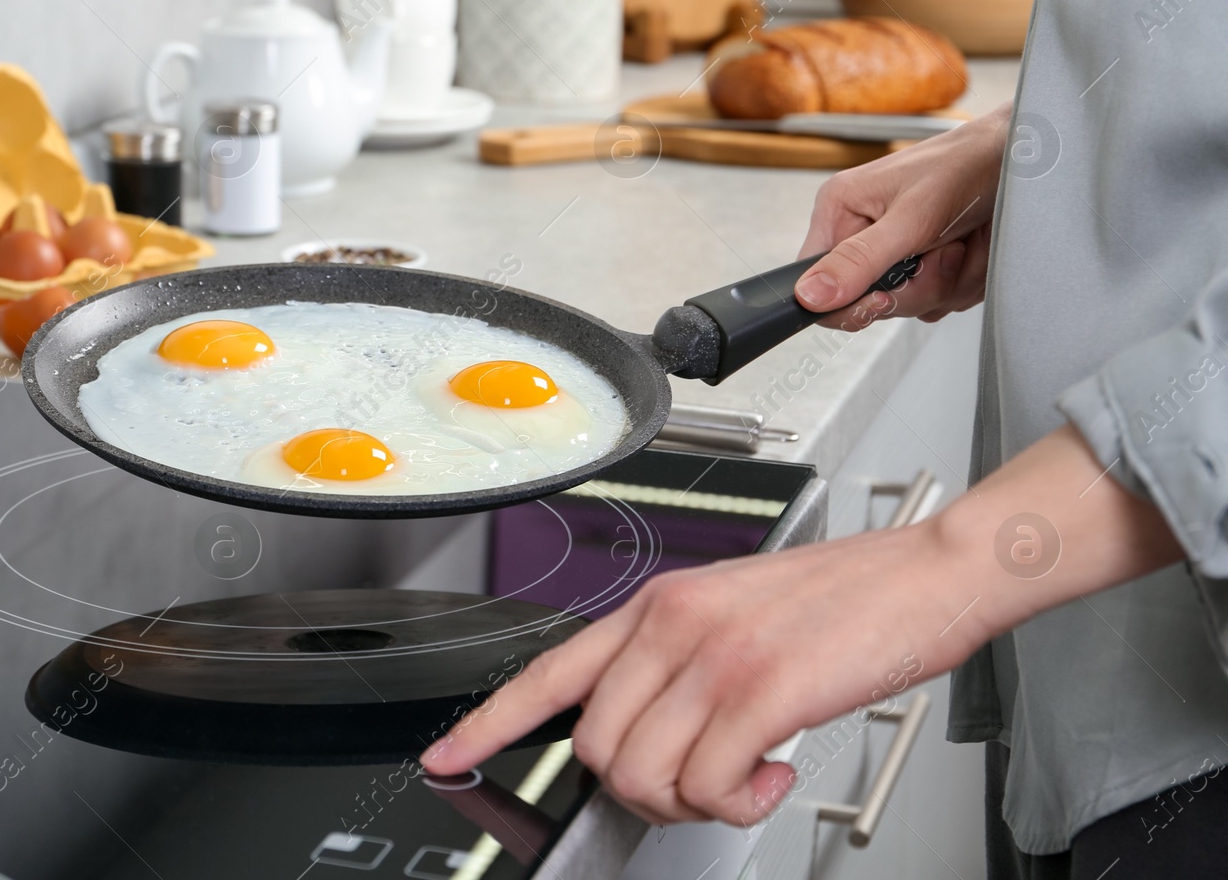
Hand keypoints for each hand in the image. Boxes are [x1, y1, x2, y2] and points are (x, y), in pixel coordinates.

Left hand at [421, 427, 1180, 826]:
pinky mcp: (760, 688)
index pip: (548, 671)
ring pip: (641, 773)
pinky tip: (771, 774)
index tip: (449, 755)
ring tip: (742, 776)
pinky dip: (737, 803)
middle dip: (641, 790)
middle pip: (595, 747)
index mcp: (657, 605)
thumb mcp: (732, 613)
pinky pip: (706, 786)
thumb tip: (644, 734)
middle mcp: (670, 624)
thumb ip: (676, 662)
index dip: (487, 723)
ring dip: (690, 801)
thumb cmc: (842, 598)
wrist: (926, 572)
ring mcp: (711, 655)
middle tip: (699, 783)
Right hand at [795, 102, 1011, 322]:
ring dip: (950, 280)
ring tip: (963, 239)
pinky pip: (939, 298)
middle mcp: (862, 232)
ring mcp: (896, 250)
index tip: (885, 298)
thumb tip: (807, 296)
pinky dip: (965, 278)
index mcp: (840, 212)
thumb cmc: (966, 166)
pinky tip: (972, 245)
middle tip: (943, 250)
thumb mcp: (910, 217)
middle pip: (869, 302)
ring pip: (911, 303)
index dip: (848, 303)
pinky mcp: (927, 261)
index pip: (815, 284)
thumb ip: (858, 261)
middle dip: (919, 285)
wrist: (1020, 157)